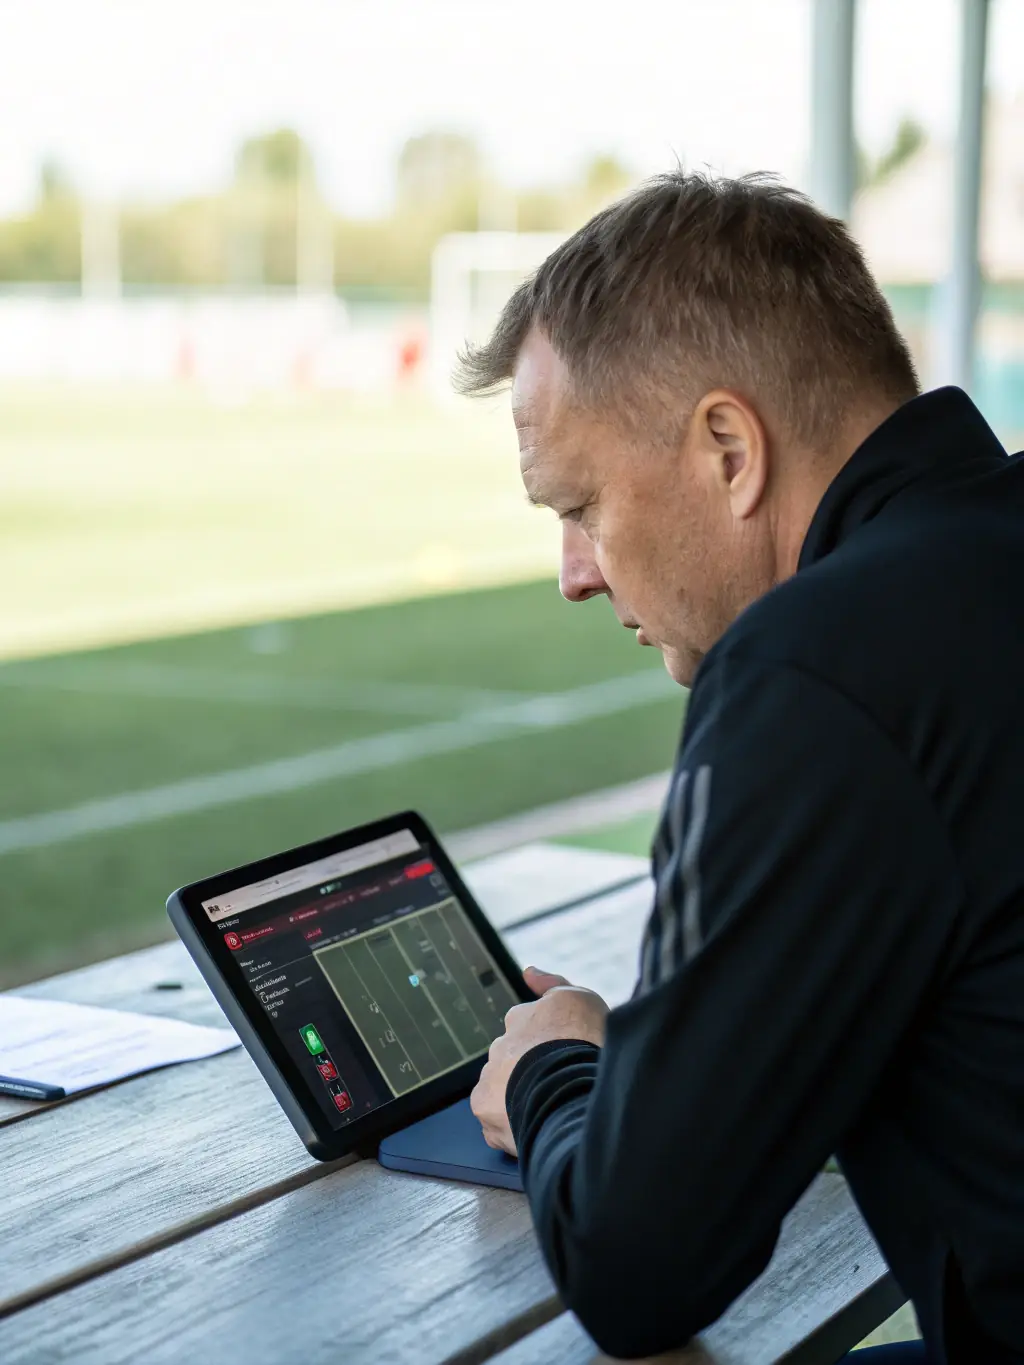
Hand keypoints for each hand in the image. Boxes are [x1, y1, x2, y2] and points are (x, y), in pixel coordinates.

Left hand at [469, 966, 608, 1156]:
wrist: (573, 1090)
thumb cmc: (584, 1044)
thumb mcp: (580, 1000)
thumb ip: (552, 983)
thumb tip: (528, 971)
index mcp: (521, 1017)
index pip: (526, 1026)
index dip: (547, 1043)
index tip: (563, 1057)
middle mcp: (500, 1043)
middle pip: (512, 1058)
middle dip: (529, 1070)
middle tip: (558, 1085)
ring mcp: (489, 1076)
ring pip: (501, 1088)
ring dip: (518, 1097)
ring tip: (549, 1109)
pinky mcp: (483, 1108)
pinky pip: (494, 1119)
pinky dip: (509, 1124)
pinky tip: (535, 1125)